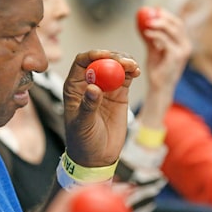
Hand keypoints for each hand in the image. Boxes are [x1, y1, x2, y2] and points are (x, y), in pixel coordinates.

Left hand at [63, 50, 139, 165]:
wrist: (98, 156)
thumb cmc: (83, 141)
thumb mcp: (83, 124)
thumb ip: (88, 106)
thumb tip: (93, 88)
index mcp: (74, 87)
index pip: (82, 62)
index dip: (93, 55)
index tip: (106, 55)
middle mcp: (89, 83)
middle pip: (101, 61)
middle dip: (113, 57)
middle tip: (125, 62)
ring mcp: (106, 87)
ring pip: (115, 66)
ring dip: (125, 62)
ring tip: (133, 67)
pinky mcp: (119, 94)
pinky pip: (126, 77)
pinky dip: (131, 72)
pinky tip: (136, 72)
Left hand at [141, 8, 191, 92]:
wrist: (159, 87)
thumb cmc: (157, 70)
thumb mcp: (154, 49)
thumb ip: (151, 37)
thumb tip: (143, 21)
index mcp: (183, 43)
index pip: (178, 24)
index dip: (167, 15)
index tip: (155, 9)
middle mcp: (186, 46)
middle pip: (177, 24)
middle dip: (164, 17)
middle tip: (150, 14)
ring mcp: (183, 51)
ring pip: (173, 31)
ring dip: (159, 24)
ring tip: (147, 24)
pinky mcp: (176, 57)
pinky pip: (166, 41)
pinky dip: (156, 35)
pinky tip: (147, 34)